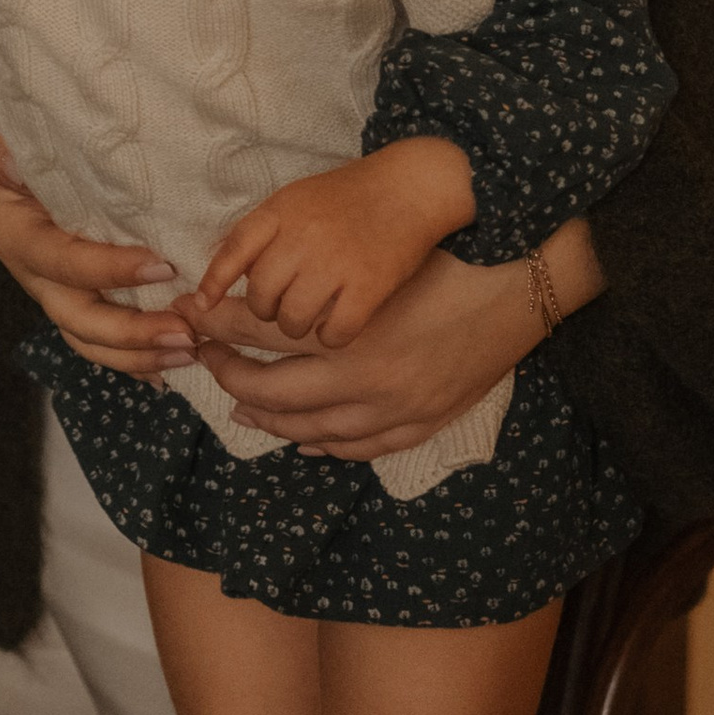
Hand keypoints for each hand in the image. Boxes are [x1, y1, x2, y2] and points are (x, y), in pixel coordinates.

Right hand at [0, 95, 196, 379]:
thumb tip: (13, 162)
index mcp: (17, 236)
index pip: (65, 262)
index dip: (111, 270)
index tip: (161, 265)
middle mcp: (34, 272)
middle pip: (80, 320)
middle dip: (133, 334)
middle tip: (186, 334)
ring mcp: (51, 287)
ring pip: (90, 338)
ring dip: (138, 355)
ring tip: (190, 353)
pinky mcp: (68, 289)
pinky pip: (96, 334)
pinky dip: (132, 356)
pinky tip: (171, 365)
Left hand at [191, 243, 561, 461]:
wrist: (519, 290)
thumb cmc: (444, 265)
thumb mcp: (373, 269)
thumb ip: (316, 287)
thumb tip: (249, 291)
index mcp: (349, 335)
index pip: (259, 338)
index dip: (218, 331)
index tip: (195, 324)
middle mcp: (366, 382)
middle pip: (275, 394)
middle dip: (231, 378)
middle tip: (209, 362)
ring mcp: (395, 412)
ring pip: (311, 431)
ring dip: (270, 420)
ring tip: (243, 404)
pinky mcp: (420, 424)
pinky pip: (357, 449)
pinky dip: (323, 446)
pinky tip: (304, 439)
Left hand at [193, 137, 475, 348]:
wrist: (410, 187)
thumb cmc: (347, 197)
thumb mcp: (295, 200)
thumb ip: (258, 234)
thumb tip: (217, 276)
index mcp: (281, 212)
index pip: (233, 251)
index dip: (214, 283)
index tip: (202, 307)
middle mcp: (304, 237)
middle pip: (260, 296)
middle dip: (265, 310)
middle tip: (280, 308)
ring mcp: (337, 263)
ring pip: (293, 320)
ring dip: (297, 326)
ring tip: (309, 318)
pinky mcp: (370, 286)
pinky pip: (335, 332)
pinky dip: (331, 337)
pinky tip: (338, 327)